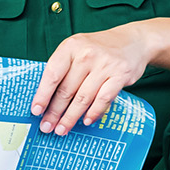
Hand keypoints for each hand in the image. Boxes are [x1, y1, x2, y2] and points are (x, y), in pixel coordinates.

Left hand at [32, 25, 151, 135]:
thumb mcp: (76, 49)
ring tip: (62, 129)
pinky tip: (85, 121)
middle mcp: (87, 54)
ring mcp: (105, 65)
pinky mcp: (120, 75)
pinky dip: (93, 112)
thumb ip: (63, 68)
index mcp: (70, 47)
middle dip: (54, 112)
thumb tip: (45, 98)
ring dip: (71, 117)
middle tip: (47, 126)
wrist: (134, 41)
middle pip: (66, 90)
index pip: (52, 74)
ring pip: (83, 97)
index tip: (36, 111)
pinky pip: (103, 99)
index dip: (42, 95)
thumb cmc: (99, 48)